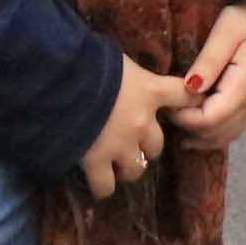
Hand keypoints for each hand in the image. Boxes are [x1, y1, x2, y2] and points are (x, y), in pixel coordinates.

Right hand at [82, 58, 182, 198]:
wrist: (56, 80)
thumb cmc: (83, 59)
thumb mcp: (112, 59)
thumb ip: (125, 74)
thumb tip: (120, 75)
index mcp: (148, 90)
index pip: (183, 96)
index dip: (189, 102)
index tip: (189, 105)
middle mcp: (141, 122)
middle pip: (156, 144)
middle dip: (144, 145)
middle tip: (127, 140)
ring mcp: (120, 145)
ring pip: (136, 169)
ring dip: (127, 167)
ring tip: (112, 163)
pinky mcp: (96, 162)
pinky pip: (106, 186)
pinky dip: (102, 186)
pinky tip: (95, 180)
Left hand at [174, 0, 245, 148]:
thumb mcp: (227, 29)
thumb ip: (210, 59)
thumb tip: (190, 88)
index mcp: (244, 84)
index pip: (212, 118)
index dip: (186, 118)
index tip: (167, 104)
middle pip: (218, 133)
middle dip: (190, 130)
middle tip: (166, 113)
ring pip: (226, 136)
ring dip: (200, 136)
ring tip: (175, 124)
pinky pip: (232, 129)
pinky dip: (212, 133)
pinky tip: (193, 126)